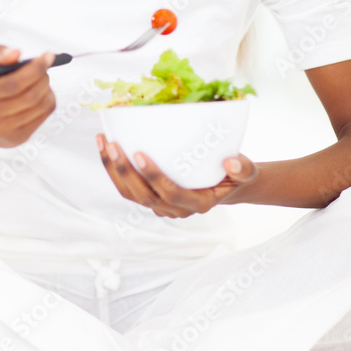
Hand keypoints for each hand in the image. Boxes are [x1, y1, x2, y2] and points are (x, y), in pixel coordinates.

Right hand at [0, 46, 55, 149]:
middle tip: (46, 68)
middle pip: (27, 96)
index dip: (34, 69)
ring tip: (43, 80)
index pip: (12, 84)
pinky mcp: (15, 139)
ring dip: (46, 89)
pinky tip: (43, 94)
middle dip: (42, 79)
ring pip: (37, 106)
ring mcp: (0, 131)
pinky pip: (40, 116)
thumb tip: (16, 53)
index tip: (49, 56)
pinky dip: (47, 101)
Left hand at [96, 133, 258, 216]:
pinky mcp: (151, 196)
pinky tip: (106, 146)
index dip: (153, 177)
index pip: (171, 193)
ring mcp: (160, 205)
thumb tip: (231, 161)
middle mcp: (175, 209)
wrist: (226, 184)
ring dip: (113, 169)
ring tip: (103, 141)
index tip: (139, 153)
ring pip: (130, 193)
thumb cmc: (234, 175)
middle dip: (124, 171)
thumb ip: (243, 168)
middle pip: (143, 195)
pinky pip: (127, 187)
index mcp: (198, 203)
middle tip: (113, 144)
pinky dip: (114, 169)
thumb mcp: (246, 171)